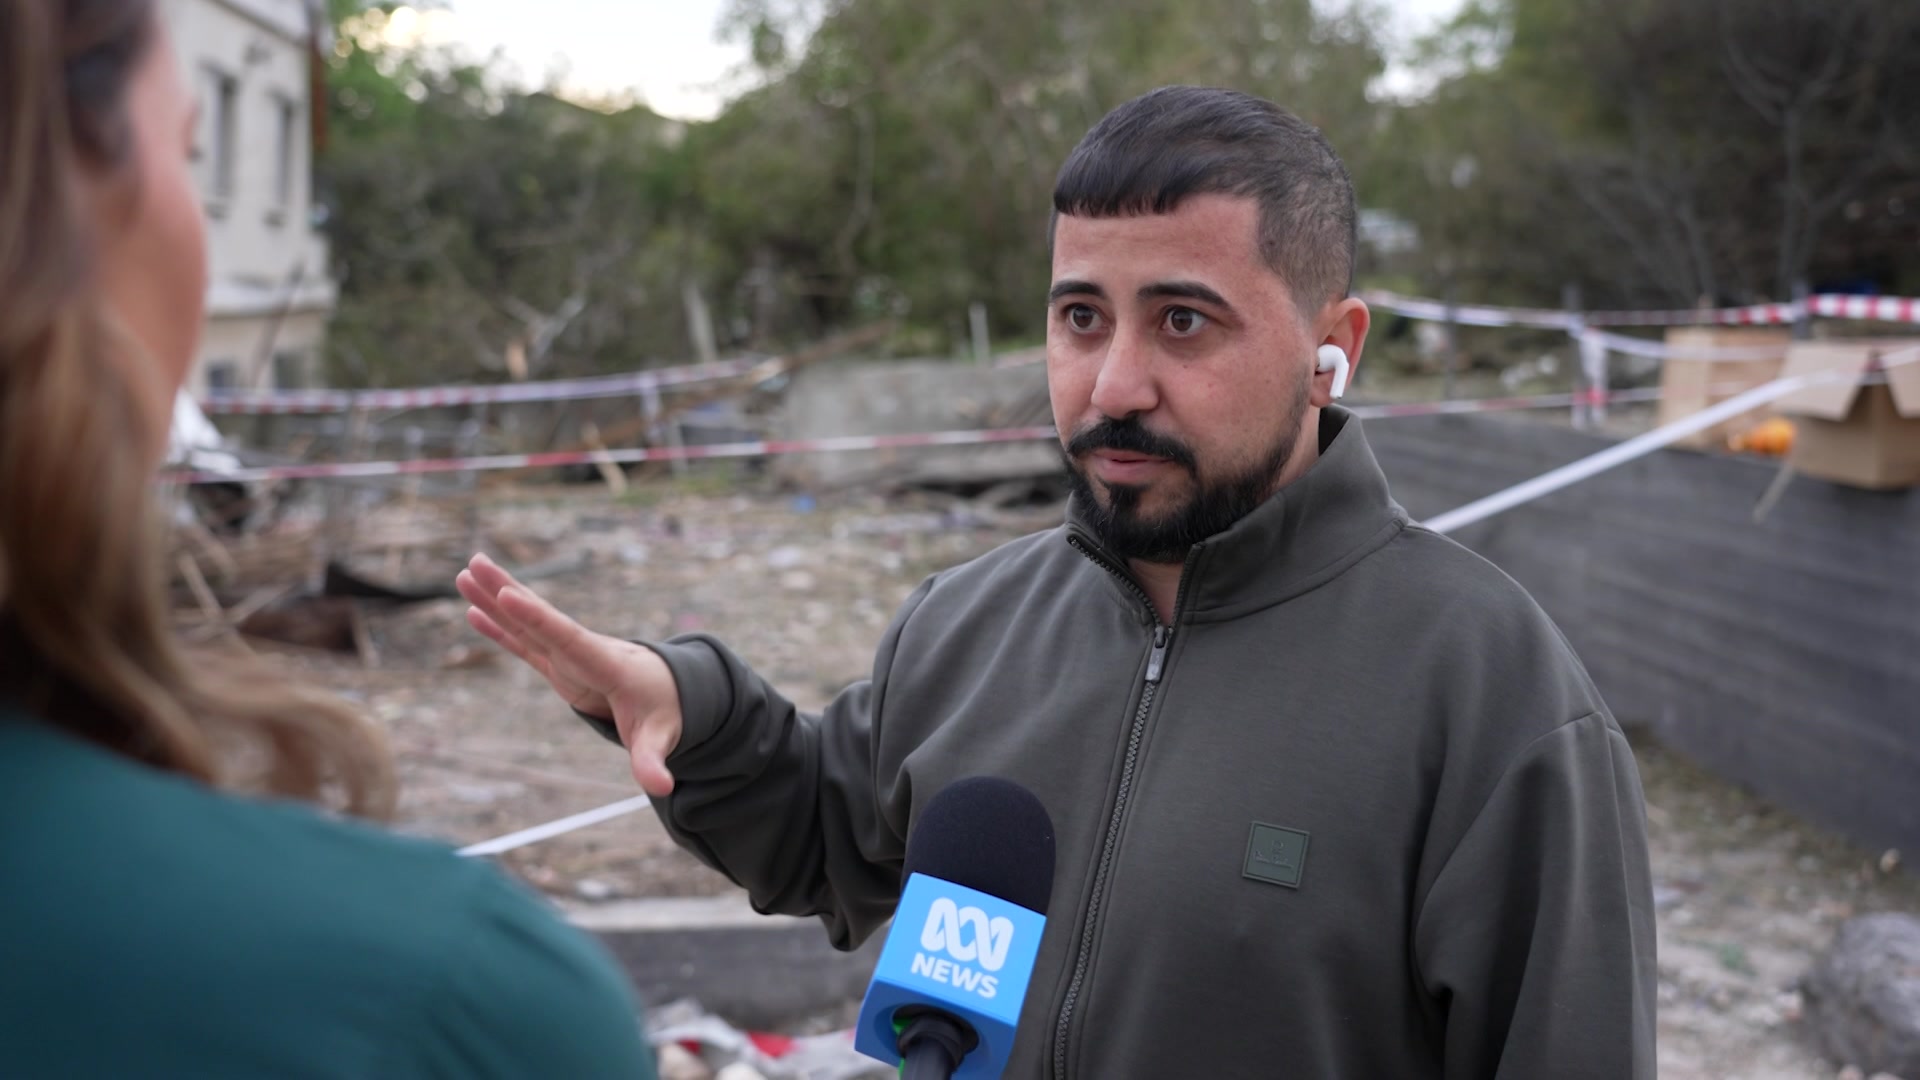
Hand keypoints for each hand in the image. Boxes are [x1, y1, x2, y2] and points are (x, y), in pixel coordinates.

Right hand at [456, 553, 681, 795]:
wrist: (669, 690)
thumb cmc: (666, 710)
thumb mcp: (661, 736)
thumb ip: (654, 760)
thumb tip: (662, 788)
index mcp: (606, 663)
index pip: (569, 638)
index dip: (539, 619)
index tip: (511, 595)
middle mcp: (583, 651)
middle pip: (540, 618)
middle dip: (509, 591)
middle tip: (476, 563)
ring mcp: (568, 656)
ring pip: (526, 623)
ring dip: (497, 599)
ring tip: (465, 573)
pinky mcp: (559, 665)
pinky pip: (523, 643)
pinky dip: (499, 628)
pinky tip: (474, 611)